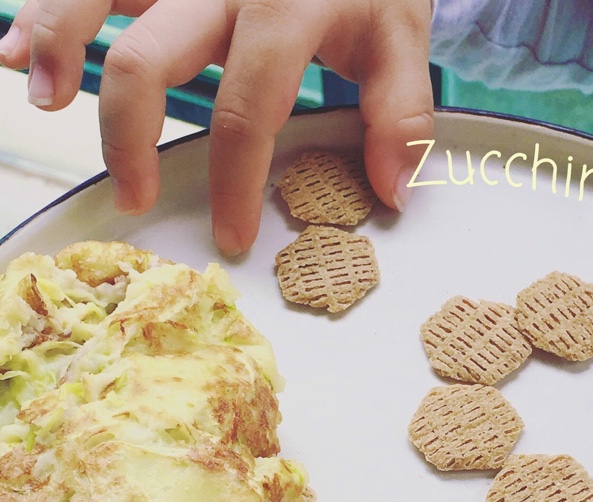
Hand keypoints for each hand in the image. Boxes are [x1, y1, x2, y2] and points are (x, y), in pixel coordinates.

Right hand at [0, 0, 433, 254]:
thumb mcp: (402, 36)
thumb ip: (400, 114)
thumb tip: (391, 191)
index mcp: (286, 7)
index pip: (248, 108)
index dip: (235, 180)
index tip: (230, 234)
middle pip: (147, 57)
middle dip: (129, 137)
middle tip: (135, 197)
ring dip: (56, 45)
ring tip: (42, 102)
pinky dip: (43, 8)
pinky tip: (16, 51)